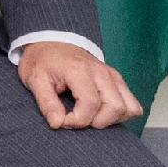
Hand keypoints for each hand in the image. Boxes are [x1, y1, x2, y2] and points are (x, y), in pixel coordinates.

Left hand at [17, 40, 143, 130]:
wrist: (52, 43)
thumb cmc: (43, 61)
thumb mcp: (35, 80)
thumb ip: (46, 103)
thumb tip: (57, 124)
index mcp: (79, 70)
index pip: (91, 104)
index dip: (77, 121)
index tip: (62, 120)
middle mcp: (102, 72)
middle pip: (116, 107)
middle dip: (97, 122)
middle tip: (78, 120)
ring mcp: (113, 76)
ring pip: (130, 107)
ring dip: (112, 119)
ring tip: (91, 117)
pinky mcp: (117, 80)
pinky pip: (132, 104)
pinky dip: (122, 114)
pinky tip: (102, 113)